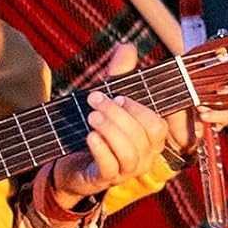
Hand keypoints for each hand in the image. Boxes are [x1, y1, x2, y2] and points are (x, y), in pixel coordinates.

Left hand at [51, 43, 168, 204]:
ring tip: (91, 116)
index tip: (119, 96)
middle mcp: (143, 157)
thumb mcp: (107, 99)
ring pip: (129, 153)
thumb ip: (119, 74)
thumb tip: (128, 47)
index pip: (158, 126)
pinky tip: (90, 136)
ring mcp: (126, 172)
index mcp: (149, 139)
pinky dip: (100, 149)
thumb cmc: (96, 129)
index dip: (140, 110)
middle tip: (95, 100)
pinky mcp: (105, 180)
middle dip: (119, 114)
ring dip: (110, 130)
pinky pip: (110, 168)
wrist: (69, 161)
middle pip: (143, 136)